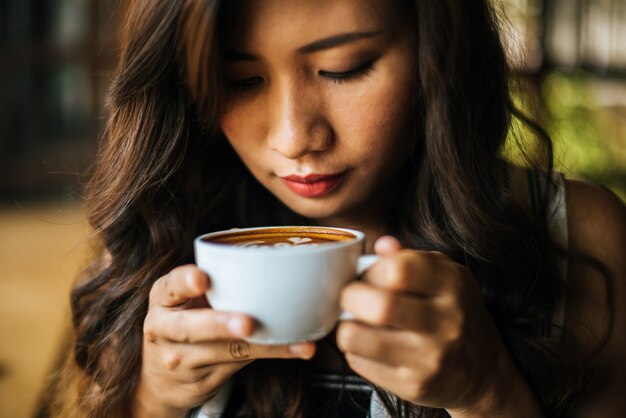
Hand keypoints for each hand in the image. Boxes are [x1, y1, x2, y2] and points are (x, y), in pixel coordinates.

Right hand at [136, 265, 315, 417]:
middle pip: (189, 328)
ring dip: (260, 344)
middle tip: (247, 322)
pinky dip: (273, 354)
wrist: (162, 381)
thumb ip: (212, 279)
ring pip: (223, 351)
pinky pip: (241, 364)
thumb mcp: (185, 299)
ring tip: (289, 340)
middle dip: (219, 324)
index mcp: (163, 298)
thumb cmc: (184, 323)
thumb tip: (256, 247)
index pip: (170, 286)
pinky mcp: (202, 380)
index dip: (184, 282)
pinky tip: (299, 348)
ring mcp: (180, 360)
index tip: (203, 278)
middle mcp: (164, 330)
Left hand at [337, 237, 512, 412]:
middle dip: (350, 296)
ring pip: (358, 337)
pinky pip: (359, 363)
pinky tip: (368, 344)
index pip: (399, 269)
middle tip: (350, 297)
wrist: (483, 372)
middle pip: (379, 305)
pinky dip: (354, 350)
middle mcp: (446, 322)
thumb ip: (410, 258)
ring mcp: (430, 358)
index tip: (369, 275)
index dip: (372, 270)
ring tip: (355, 320)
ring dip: (345, 325)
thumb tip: (383, 244)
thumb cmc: (454, 313)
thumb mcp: (444, 276)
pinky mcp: (413, 385)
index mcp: (453, 285)